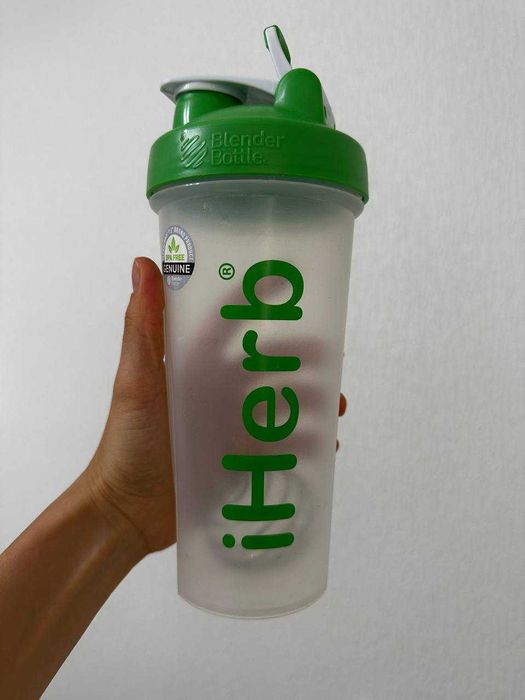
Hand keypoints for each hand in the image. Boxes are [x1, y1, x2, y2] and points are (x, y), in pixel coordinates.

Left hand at [85, 257, 347, 554]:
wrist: (126, 512)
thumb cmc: (126, 441)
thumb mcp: (136, 381)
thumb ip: (143, 327)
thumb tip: (144, 263)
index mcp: (193, 363)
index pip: (229, 323)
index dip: (256, 302)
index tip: (287, 285)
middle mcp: (215, 388)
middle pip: (267, 364)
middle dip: (300, 358)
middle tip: (329, 358)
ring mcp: (231, 423)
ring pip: (281, 403)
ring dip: (311, 401)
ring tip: (337, 406)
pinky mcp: (241, 457)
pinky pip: (281, 444)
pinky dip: (306, 443)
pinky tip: (327, 447)